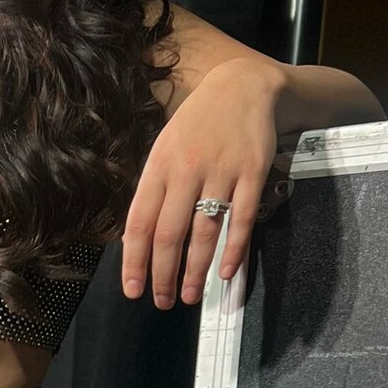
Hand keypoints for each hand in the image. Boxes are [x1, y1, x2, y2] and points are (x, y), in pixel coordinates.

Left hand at [121, 60, 295, 309]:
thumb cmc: (198, 123)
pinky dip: (233, 249)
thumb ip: (154, 189)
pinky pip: (242, 219)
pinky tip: (224, 273)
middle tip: (163, 301)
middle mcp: (186, 170)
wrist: (244, 86)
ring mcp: (222, 172)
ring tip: (191, 296)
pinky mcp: (253, 173)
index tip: (134, 291)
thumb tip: (137, 238)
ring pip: (205, 231)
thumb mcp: (165, 147)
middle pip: (169, 234)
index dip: (134, 261)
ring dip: (196, 270)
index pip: (140, 222)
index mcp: (159, 166)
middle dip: (164, 275)